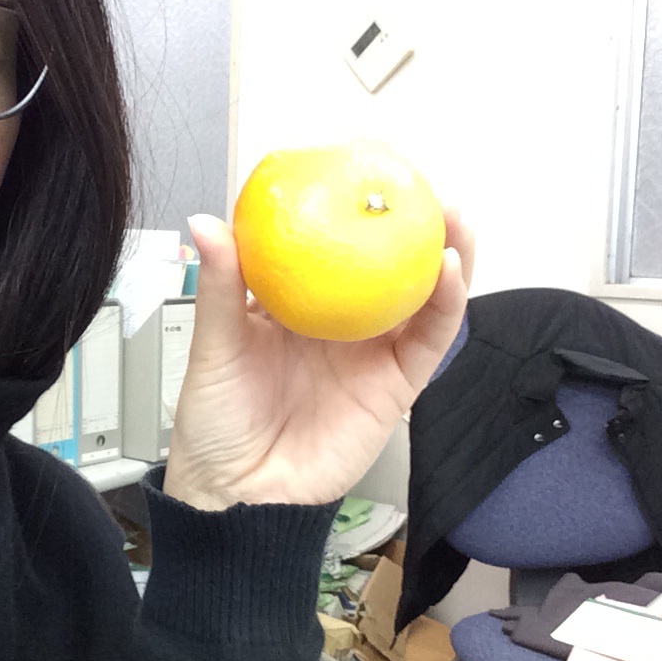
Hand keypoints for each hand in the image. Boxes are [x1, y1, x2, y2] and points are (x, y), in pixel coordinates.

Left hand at [162, 208, 474, 510]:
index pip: (328, 250)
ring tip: (453, 216)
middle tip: (419, 183)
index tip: (358, 165)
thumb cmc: (216, 425)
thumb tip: (208, 222)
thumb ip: (221, 287)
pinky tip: (449, 271)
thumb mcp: (214, 347)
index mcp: (293, 308)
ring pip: (420, 297)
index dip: (347, 212)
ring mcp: (371, 354)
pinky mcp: (396, 387)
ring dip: (444, 255)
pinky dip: (446, 305)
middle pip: (385, 268)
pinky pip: (429, 341)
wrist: (238, 495)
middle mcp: (338, 326)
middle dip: (409, 225)